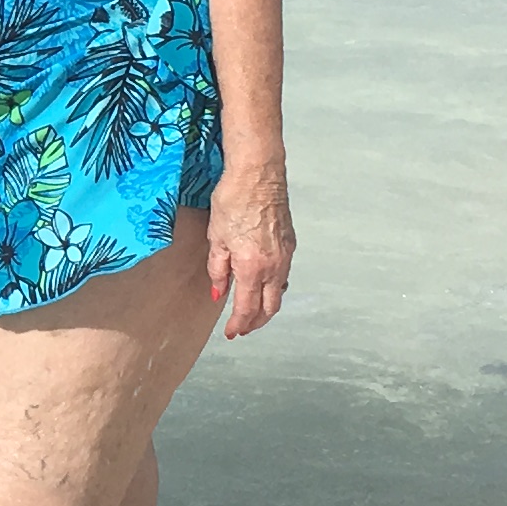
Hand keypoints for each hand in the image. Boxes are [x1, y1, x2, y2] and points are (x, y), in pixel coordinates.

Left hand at [205, 168, 294, 340]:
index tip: (231, 333)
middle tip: (242, 328)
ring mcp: (285, 254)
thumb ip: (218, 269)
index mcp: (252, 267)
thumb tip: (218, 291)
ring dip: (266, 306)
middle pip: (270, 307)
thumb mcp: (216, 237)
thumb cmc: (234, 198)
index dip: (239, 325)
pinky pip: (284, 274)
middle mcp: (274, 265)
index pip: (247, 308)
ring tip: (252, 310)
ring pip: (279, 292)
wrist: (258, 173)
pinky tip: (263, 284)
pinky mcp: (290, 243)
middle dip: (255, 322)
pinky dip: (274, 286)